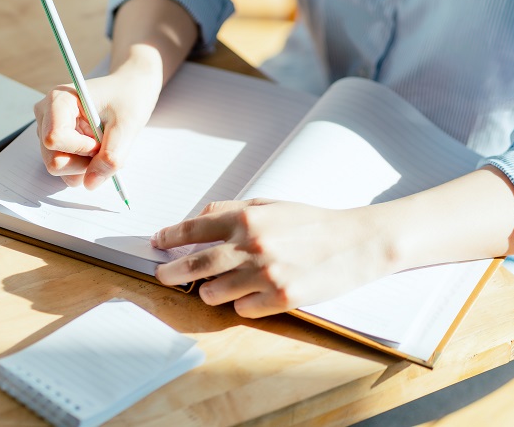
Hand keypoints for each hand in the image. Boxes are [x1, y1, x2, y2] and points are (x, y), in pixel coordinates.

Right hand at [33, 63, 160, 189]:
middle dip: (83, 163)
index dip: (81, 149)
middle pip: (53, 160)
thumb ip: (111, 155)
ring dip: (86, 167)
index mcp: (59, 100)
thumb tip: (90, 184)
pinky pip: (66, 168)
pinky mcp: (57, 143)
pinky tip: (97, 149)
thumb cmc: (129, 96)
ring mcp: (48, 130)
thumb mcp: (128, 124)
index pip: (54, 139)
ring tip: (103, 145)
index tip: (101, 141)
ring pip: (58, 167)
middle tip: (104, 146)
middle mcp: (47, 115)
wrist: (129, 88)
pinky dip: (85, 166)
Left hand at [151, 199, 397, 317]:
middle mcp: (252, 246)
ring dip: (209, 290)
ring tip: (215, 286)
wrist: (356, 242)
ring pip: (214, 292)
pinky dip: (241, 303)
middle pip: (194, 264)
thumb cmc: (311, 222)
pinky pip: (242, 309)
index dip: (169, 237)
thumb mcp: (270, 204)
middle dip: (170, 271)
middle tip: (161, 275)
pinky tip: (252, 294)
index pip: (194, 228)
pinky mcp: (281, 299)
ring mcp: (266, 274)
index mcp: (247, 218)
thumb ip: (232, 210)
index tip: (157, 242)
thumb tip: (197, 219)